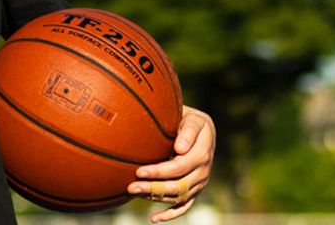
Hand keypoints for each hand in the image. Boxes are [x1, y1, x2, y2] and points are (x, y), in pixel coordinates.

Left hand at [127, 105, 215, 222]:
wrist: (200, 129)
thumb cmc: (190, 120)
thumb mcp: (192, 120)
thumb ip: (187, 132)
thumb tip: (181, 149)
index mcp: (202, 154)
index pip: (179, 167)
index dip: (159, 172)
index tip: (139, 171)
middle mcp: (203, 172)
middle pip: (177, 186)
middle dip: (153, 187)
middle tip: (131, 186)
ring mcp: (199, 183)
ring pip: (178, 197)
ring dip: (155, 198)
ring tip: (134, 193)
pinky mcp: (194, 190)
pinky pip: (184, 206)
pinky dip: (170, 214)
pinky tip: (154, 218)